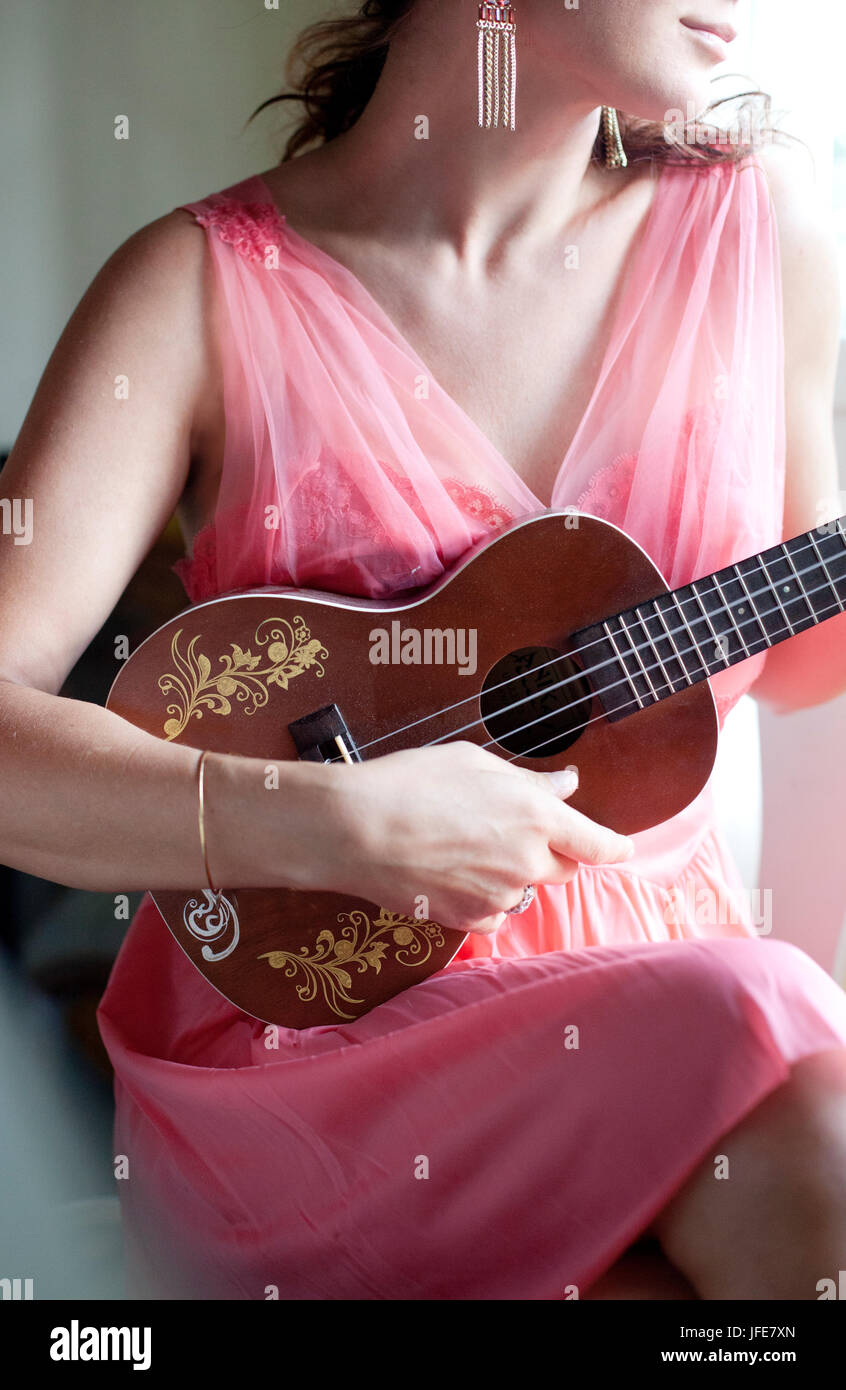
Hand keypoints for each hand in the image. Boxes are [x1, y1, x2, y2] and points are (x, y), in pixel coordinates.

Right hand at [319, 740, 634, 934]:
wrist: (353, 829)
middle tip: (513, 832)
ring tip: (465, 848)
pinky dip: (483, 900)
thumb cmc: (410, 782)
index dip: (613, 847)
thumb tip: (566, 786)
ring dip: (511, 876)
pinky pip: (492, 915)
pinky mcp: (466, 920)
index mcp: (536, 816)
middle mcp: (526, 861)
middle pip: (564, 871)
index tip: (621, 848)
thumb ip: (527, 781)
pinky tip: (452, 875)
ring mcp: (497, 896)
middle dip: (552, 854)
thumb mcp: (473, 763)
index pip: (597, 843)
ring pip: (523, 892)